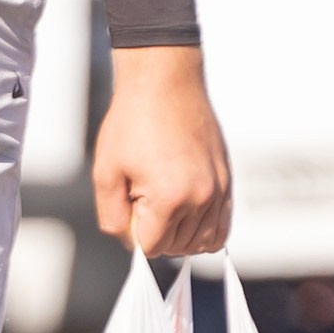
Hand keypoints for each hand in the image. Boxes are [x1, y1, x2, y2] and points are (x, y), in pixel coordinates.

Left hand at [92, 45, 231, 260]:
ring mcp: (219, 190)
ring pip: (202, 242)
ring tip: (161, 203)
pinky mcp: (228, 181)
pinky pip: (222, 226)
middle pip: (177, 247)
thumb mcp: (106, 172)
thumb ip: (112, 217)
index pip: (152, 247)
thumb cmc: (132, 123)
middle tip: (142, 198)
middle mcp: (201, 198)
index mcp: (170, 198)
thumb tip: (131, 243)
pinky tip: (185, 215)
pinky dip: (204, 230)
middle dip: (155, 232)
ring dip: (179, 234)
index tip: (128, 206)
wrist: (164, 84)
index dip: (134, 233)